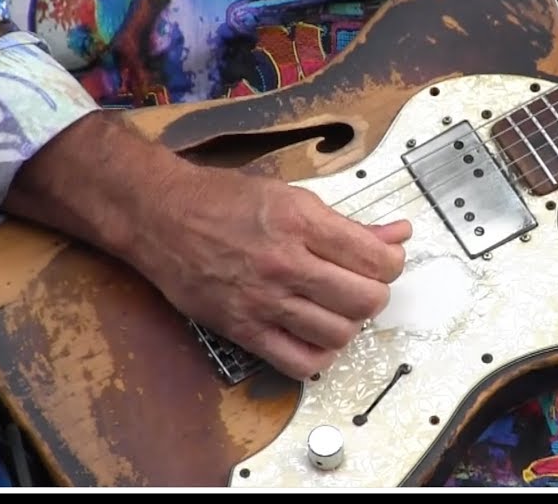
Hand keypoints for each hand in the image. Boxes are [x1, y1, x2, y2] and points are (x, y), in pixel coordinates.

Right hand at [138, 165, 411, 379]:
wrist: (160, 216)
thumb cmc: (221, 199)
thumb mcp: (291, 196)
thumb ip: (347, 223)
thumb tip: (397, 234)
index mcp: (300, 221)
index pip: (375, 258)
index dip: (392, 262)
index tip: (386, 260)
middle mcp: (284, 263)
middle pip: (365, 300)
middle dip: (376, 294)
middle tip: (364, 285)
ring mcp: (263, 300)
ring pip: (338, 333)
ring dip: (349, 324)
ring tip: (338, 308)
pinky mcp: (243, 328)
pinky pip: (299, 362)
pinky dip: (319, 355)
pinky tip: (316, 335)